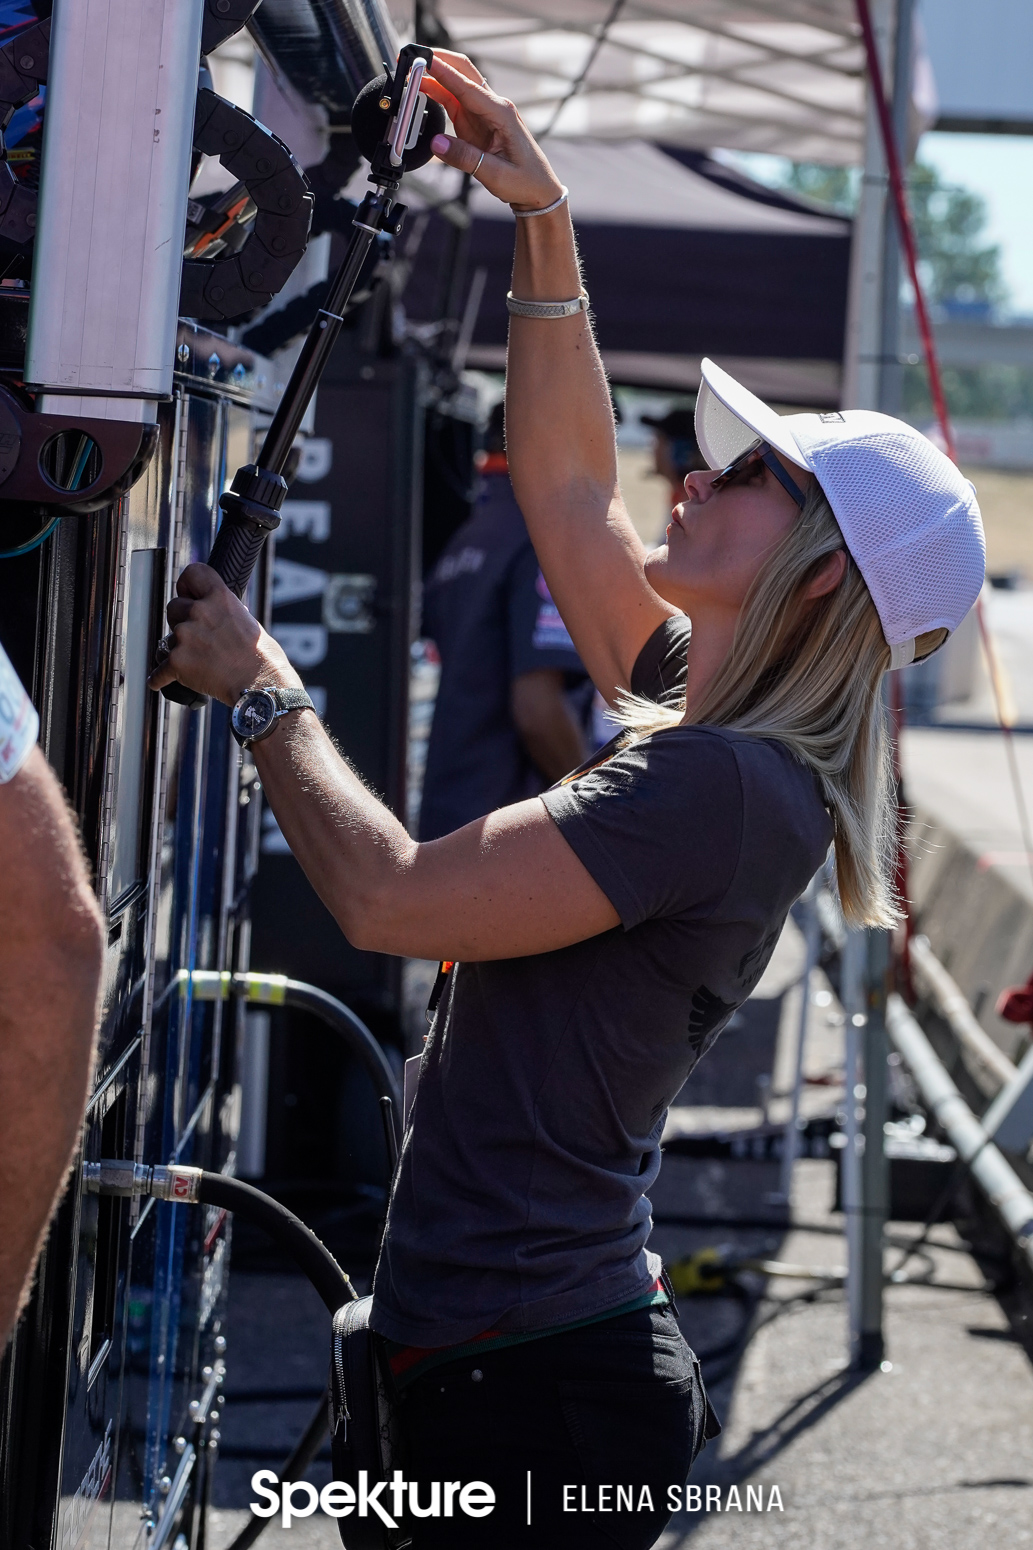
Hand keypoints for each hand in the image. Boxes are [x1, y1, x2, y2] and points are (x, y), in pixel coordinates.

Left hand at [147, 564, 299, 705]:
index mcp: (221, 598)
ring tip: (196, 663)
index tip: (188, 594)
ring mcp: (186, 636)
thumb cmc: (262, 659)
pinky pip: (159, 670)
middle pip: (174, 607)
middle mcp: (200, 612)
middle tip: (196, 637)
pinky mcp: (176, 661)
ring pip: (167, 638)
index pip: (193, 573)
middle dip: (181, 621)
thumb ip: (228, 614)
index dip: (187, 584)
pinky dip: (161, 678)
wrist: (260, 686)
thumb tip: (221, 613)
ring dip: (177, 649)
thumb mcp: (250, 623)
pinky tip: (162, 681)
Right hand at [423, 51, 563, 211]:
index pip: (468, 87)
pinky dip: (437, 93)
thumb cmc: (525, 180)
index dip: (445, 74)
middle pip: (463, 72)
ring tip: (411, 73)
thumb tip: (437, 144)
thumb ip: (466, 158)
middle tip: (414, 57)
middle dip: (438, 61)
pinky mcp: (476, 122)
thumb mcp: (496, 175)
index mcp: (502, 114)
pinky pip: (454, 101)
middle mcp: (493, 107)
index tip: (425, 62)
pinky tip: (422, 89)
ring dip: (434, 76)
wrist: (538, 190)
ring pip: (456, 84)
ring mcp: (483, 112)